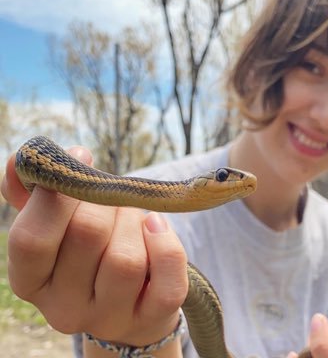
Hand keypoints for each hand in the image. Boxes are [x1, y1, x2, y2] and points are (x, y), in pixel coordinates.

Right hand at [1, 146, 187, 346]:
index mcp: (32, 281)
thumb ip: (35, 195)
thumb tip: (16, 162)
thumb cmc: (89, 249)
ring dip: (135, 221)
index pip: (31, 238)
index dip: (57, 192)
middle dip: (104, 200)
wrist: (127, 293)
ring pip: (126, 259)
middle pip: (87, 236)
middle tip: (111, 195)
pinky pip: (166, 280)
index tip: (82, 155)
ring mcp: (110, 318)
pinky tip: (156, 226)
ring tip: (133, 217)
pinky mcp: (151, 318)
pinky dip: (166, 244)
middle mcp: (65, 309)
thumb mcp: (57, 225)